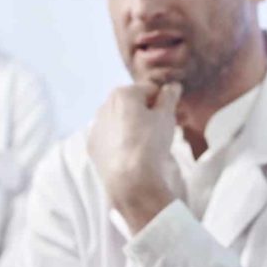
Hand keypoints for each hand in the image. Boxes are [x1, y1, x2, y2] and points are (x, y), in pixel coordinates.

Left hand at [87, 81, 183, 231]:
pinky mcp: (93, 145)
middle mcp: (105, 105)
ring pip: (120, 120)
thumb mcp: (166, 117)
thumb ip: (169, 97)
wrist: (130, 180)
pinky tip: (130, 154)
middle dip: (146, 113)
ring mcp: (96, 126)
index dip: (163, 102)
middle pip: (133, 104)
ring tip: (145, 145)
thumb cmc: (150, 144)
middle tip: (159, 131)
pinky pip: (110, 137)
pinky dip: (120, 141)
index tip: (169, 117)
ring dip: (132, 126)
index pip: (151, 90)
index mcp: (123, 94)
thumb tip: (173, 86)